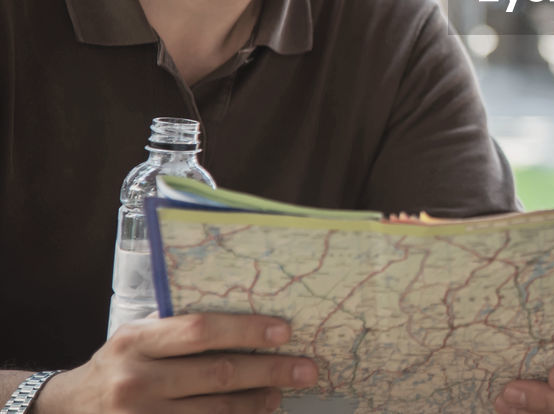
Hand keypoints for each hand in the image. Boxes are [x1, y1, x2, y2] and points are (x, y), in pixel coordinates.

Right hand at [34, 313, 316, 412]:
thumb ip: (180, 331)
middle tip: (306, 369)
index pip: (201, 330)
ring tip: (281, 393)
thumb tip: (251, 323)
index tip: (284, 332)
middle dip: (269, 371)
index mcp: (136, 341)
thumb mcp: (139, 336)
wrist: (71, 408)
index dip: (246, 330)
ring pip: (216, 412)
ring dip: (257, 403)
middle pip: (218, 374)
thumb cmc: (120, 363)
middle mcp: (136, 380)